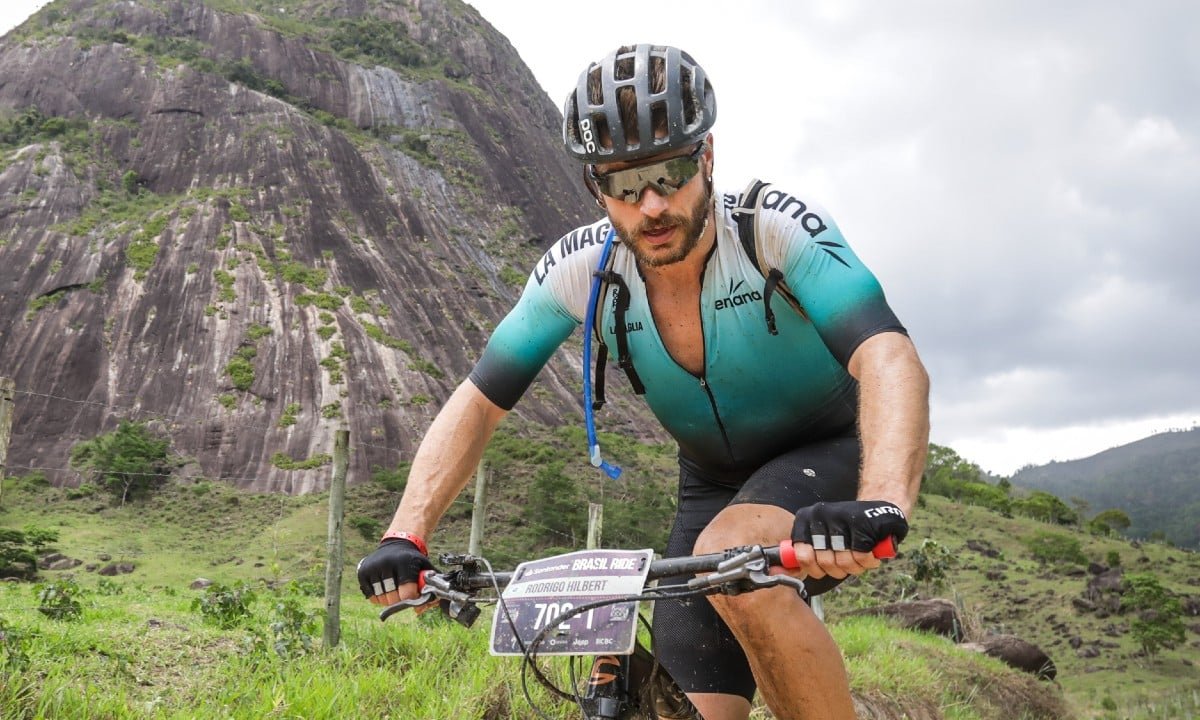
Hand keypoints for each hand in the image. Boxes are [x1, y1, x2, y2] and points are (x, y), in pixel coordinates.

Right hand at [356, 538, 433, 605]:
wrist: (396, 544)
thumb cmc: (413, 561)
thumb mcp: (425, 568)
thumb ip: (429, 587)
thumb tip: (419, 609)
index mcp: (404, 562)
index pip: (407, 594)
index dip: (411, 599)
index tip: (413, 594)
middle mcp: (387, 564)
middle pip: (393, 599)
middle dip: (400, 599)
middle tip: (403, 591)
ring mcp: (373, 568)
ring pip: (381, 599)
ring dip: (388, 599)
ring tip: (393, 588)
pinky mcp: (363, 572)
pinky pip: (371, 597)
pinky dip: (378, 597)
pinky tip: (384, 588)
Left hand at [789, 500, 907, 579]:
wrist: (879, 512)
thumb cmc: (848, 529)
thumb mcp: (821, 536)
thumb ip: (806, 551)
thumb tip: (782, 569)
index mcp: (805, 519)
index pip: (801, 555)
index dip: (815, 568)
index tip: (823, 569)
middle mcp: (818, 515)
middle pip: (825, 562)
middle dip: (839, 570)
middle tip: (847, 563)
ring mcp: (839, 517)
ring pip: (844, 561)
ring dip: (856, 567)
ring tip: (860, 558)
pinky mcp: (860, 523)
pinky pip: (861, 556)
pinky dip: (869, 561)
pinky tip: (871, 553)